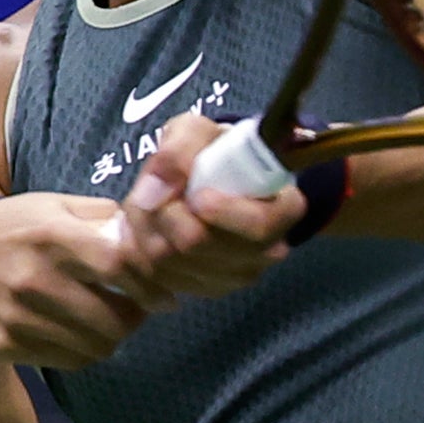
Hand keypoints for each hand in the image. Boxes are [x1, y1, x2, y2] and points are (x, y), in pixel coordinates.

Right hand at [0, 193, 161, 369]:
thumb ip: (105, 217)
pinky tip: (82, 333)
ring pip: (95, 346)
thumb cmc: (17, 229)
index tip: (165, 295)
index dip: (150, 283)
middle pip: (112, 317)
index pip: (118, 263)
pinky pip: (70, 362)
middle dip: (136, 318)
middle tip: (139, 311)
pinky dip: (86, 351)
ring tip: (112, 322)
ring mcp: (18, 315)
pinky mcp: (8, 344)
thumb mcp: (55, 206)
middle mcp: (32, 276)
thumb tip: (155, 235)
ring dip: (114, 338)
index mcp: (50, 233)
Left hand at [110, 112, 300, 306]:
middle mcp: (266, 250)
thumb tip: (156, 190)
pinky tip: (146, 228)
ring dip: (145, 229)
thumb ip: (179, 149)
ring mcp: (235, 276)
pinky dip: (141, 251)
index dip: (223, 213)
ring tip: (148, 202)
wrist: (206, 178)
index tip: (197, 195)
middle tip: (155, 188)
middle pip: (201, 246)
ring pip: (172, 263)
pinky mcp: (206, 290)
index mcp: (282, 208)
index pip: (259, 225)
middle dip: (164, 213)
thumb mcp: (197, 132)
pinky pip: (159, 279)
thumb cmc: (211, 153)